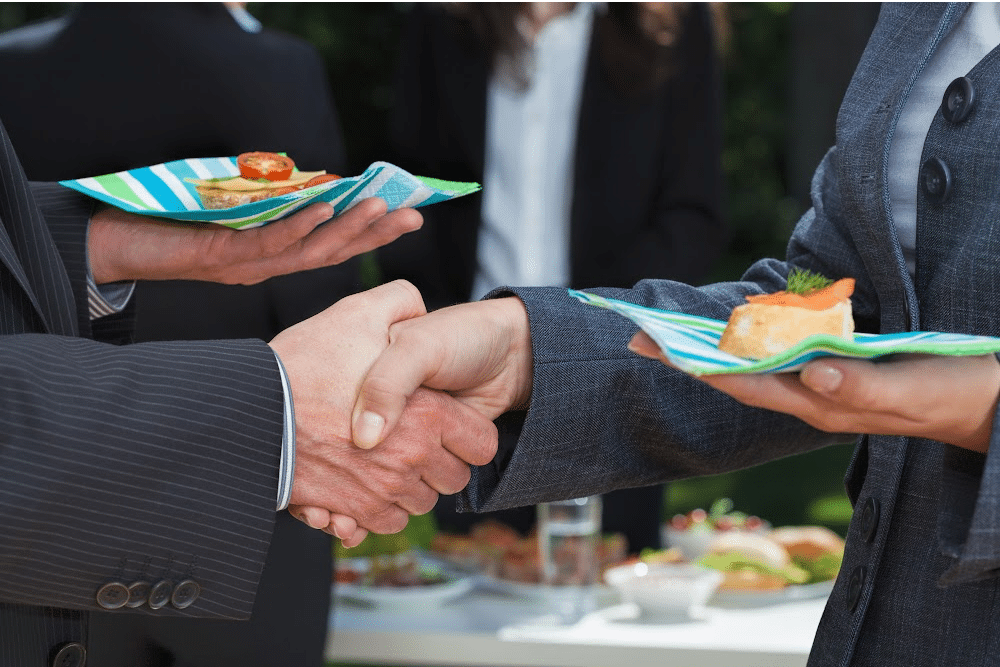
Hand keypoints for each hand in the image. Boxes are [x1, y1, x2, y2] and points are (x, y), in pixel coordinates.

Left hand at [88, 197, 421, 284]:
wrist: (120, 246)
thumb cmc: (174, 227)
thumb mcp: (232, 215)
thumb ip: (269, 207)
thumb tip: (310, 184)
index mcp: (274, 257)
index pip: (333, 246)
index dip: (372, 235)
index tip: (408, 215)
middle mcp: (268, 266)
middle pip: (332, 252)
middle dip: (375, 234)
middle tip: (413, 215)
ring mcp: (249, 264)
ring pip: (310, 251)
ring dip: (348, 229)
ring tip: (380, 207)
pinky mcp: (224, 255)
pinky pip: (270, 242)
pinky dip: (300, 225)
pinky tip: (324, 206)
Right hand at [268, 281, 497, 537]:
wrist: (248, 412)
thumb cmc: (304, 362)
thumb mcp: (358, 314)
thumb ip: (399, 303)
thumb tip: (418, 308)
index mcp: (427, 414)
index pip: (480, 443)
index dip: (467, 432)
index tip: (446, 420)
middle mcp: (411, 457)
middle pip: (454, 478)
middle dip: (440, 462)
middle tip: (413, 437)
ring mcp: (383, 490)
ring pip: (421, 502)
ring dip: (410, 486)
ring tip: (386, 458)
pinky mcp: (355, 512)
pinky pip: (389, 521)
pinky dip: (381, 508)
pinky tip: (367, 482)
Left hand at [629, 331, 999, 452]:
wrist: (988, 406)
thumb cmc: (953, 396)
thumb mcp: (912, 391)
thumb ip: (862, 387)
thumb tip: (810, 373)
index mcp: (822, 405)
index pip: (744, 384)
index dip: (697, 366)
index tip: (655, 349)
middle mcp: (814, 398)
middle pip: (737, 375)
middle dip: (689, 357)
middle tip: (639, 336)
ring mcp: (825, 387)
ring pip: (756, 366)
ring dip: (714, 348)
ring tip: (673, 332)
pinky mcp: (841, 372)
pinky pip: (783, 355)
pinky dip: (754, 338)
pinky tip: (740, 326)